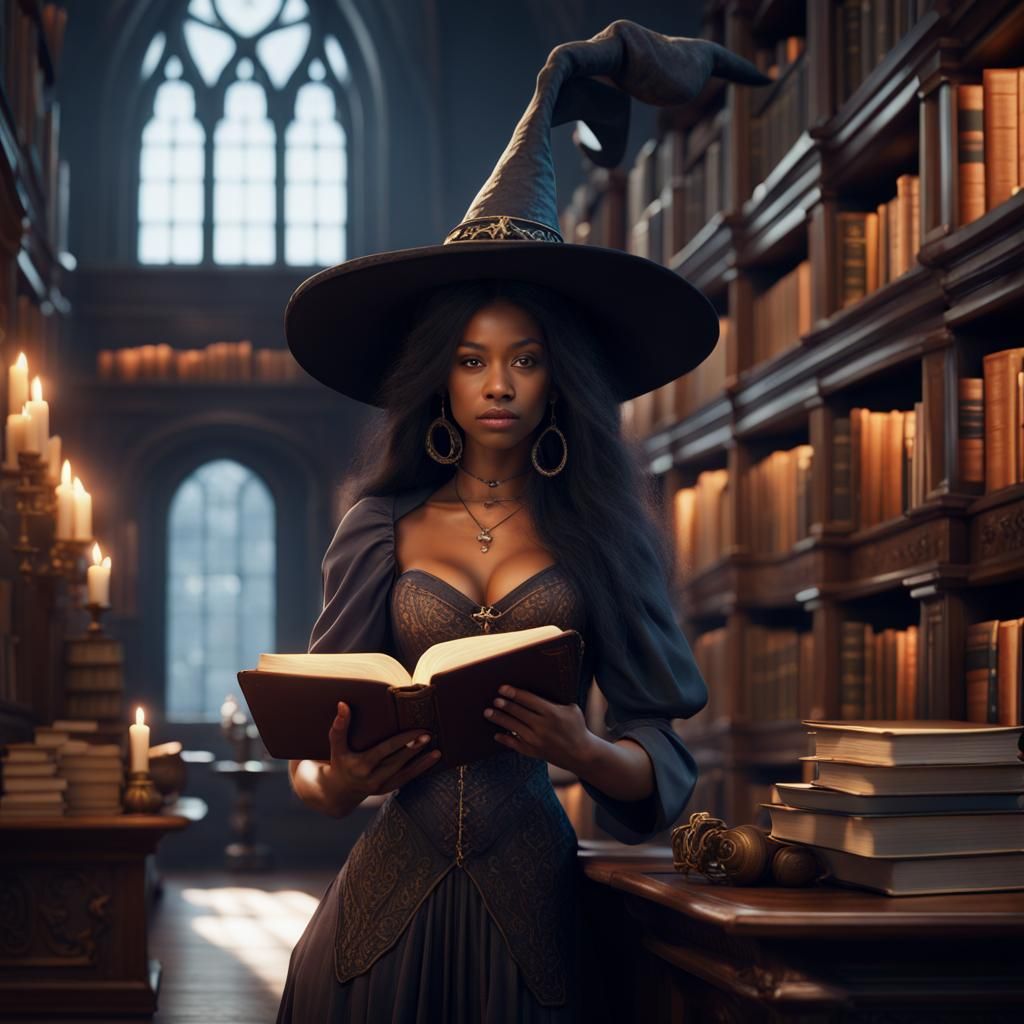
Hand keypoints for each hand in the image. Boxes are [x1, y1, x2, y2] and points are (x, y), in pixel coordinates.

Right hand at [317, 701, 440, 814]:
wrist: (338, 793)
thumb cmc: (339, 762)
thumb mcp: (336, 746)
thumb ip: (340, 726)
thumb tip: (342, 704)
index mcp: (361, 765)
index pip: (385, 750)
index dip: (402, 741)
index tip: (417, 730)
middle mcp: (372, 778)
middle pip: (397, 761)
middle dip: (414, 748)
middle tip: (429, 734)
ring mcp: (381, 786)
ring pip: (405, 773)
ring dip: (422, 762)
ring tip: (437, 751)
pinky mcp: (388, 790)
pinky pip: (406, 780)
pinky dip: (419, 771)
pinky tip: (432, 760)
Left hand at [483, 685, 596, 774]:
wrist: (581, 754)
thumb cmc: (577, 727)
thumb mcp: (571, 709)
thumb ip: (555, 701)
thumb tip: (538, 691)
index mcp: (552, 712)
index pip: (528, 699)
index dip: (513, 693)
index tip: (502, 688)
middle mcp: (542, 726)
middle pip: (517, 712)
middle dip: (504, 704)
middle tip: (494, 699)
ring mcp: (536, 740)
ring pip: (512, 727)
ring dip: (499, 718)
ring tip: (488, 712)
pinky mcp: (533, 752)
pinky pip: (514, 744)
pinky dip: (504, 739)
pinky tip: (496, 734)